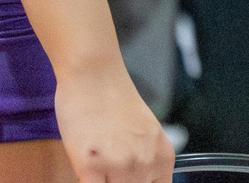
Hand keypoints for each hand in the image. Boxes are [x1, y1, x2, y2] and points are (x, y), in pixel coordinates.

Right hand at [55, 63, 173, 182]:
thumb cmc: (116, 102)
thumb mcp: (145, 134)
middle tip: (108, 172)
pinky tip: (84, 173)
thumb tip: (137, 179)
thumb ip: (144, 161)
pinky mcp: (89, 165)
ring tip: (96, 169)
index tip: (128, 179)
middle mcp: (146, 162)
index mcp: (163, 156)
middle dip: (118, 182)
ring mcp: (118, 164)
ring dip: (103, 182)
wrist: (95, 76)